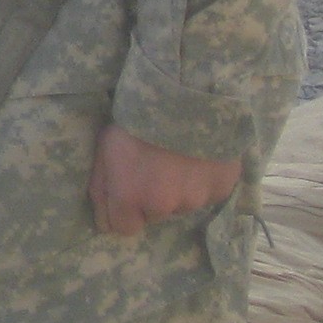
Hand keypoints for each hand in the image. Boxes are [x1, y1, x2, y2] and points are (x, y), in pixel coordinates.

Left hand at [88, 123, 242, 237]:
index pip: (124, 228)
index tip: (127, 191)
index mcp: (130, 198)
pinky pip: (208, 193)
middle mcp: (164, 205)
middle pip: (155, 215)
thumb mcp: (104, 150)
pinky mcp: (221, 188)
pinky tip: (198, 157)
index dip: (123, 210)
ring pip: (183, 204)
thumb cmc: (135, 120)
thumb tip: (106, 225)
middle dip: (151, 198)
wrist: (183, 94)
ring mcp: (196, 199)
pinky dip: (203, 181)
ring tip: (177, 158)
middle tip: (153, 166)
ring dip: (179, 189)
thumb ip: (101, 191)